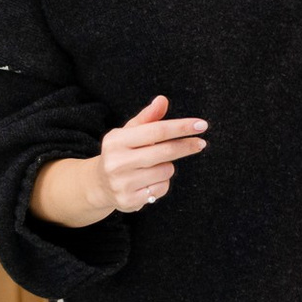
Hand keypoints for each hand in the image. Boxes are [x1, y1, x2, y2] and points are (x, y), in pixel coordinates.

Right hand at [91, 95, 207, 212]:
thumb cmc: (121, 152)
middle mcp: (116, 162)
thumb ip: (148, 117)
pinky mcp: (128, 201)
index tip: (202, 124)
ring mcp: (121, 183)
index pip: (157, 130)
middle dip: (186, 146)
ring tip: (153, 166)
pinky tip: (149, 181)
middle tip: (201, 143)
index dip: (181, 127)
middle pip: (165, 151)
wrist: (99, 184)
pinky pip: (161, 189)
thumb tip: (162, 100)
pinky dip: (162, 183)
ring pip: (166, 171)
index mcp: (116, 140)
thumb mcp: (130, 132)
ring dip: (168, 167)